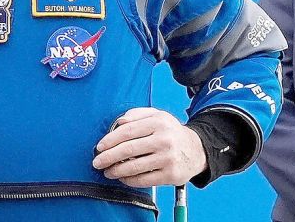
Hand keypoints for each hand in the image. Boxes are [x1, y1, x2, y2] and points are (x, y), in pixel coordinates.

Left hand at [92, 107, 207, 186]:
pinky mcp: (171, 175)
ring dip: (116, 171)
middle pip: (128, 150)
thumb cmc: (171, 132)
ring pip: (134, 167)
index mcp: (158, 123)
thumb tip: (119, 122)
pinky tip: (122, 178)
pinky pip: (144, 180)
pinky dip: (129, 180)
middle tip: (97, 162)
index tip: (99, 147)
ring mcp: (168, 159)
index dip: (110, 140)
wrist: (197, 150)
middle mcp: (164, 140)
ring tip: (107, 171)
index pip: (127, 131)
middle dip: (108, 157)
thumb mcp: (157, 115)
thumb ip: (136, 114)